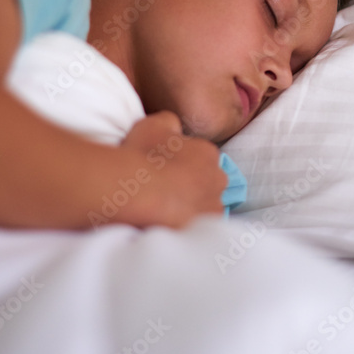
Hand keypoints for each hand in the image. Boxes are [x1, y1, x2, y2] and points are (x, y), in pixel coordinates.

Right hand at [115, 111, 228, 227]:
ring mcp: (212, 207)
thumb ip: (170, 123)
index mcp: (208, 153)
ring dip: (189, 207)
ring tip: (165, 210)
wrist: (136, 192)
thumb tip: (174, 129)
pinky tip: (168, 223)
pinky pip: (197, 227)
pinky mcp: (203, 230)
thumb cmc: (142, 155)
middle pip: (206, 183)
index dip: (181, 165)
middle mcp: (217, 179)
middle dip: (191, 186)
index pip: (200, 158)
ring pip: (203, 206)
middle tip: (165, 190)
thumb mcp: (153, 124)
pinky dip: (186, 225)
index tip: (164, 170)